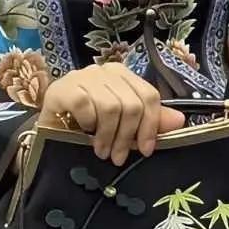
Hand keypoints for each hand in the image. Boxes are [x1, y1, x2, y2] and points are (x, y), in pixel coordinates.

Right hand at [39, 64, 184, 165]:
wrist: (48, 132)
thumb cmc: (87, 128)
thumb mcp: (122, 127)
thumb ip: (150, 122)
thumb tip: (179, 120)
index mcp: (123, 76)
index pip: (149, 95)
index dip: (151, 125)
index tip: (146, 150)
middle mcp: (104, 71)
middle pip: (131, 103)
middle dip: (127, 136)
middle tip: (118, 156)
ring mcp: (82, 77)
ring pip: (110, 107)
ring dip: (107, 136)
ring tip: (101, 150)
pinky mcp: (62, 88)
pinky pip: (84, 106)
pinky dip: (87, 124)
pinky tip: (82, 132)